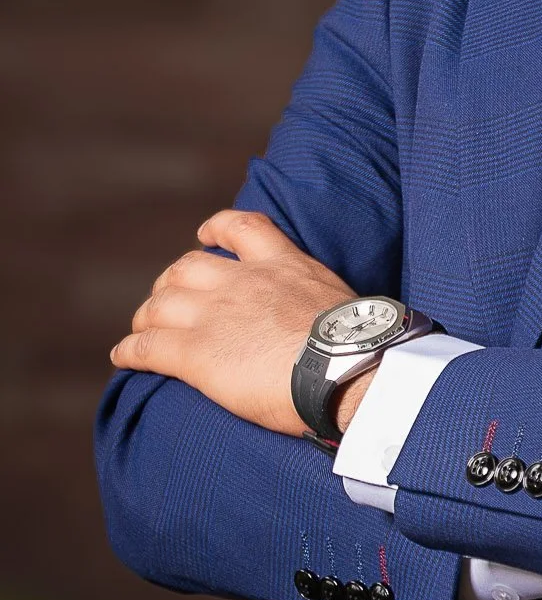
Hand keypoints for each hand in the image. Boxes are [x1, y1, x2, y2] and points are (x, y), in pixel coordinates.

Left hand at [110, 209, 354, 435]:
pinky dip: (130, 349)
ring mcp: (216, 314)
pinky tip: (124, 357)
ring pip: (161, 303)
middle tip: (168, 301)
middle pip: (187, 267)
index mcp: (283, 264)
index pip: (241, 227)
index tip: (203, 234)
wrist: (347, 372)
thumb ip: (320, 304)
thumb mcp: (344, 304)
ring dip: (148, 315)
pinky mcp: (196, 353)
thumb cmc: (359, 349)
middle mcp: (243, 281)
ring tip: (143, 329)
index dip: (215, 227)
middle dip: (172, 283)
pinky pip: (148, 345)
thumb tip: (335, 329)